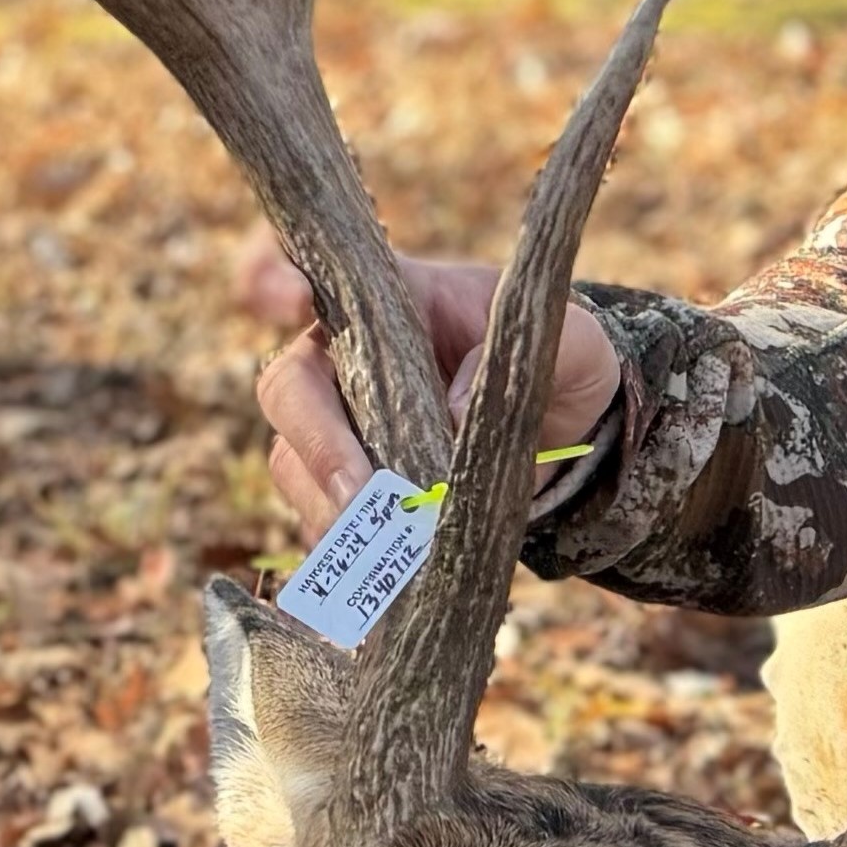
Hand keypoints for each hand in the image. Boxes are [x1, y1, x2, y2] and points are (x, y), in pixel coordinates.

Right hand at [241, 239, 620, 543]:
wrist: (571, 432)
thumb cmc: (559, 363)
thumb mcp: (571, 344)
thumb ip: (519, 358)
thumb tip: (453, 413)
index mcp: (391, 300)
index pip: (313, 270)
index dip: (275, 277)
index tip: (279, 298)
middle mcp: (345, 359)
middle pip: (288, 387)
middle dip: (316, 442)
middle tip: (360, 493)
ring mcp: (338, 427)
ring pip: (295, 464)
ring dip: (332, 508)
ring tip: (389, 545)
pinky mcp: (348, 490)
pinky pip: (321, 521)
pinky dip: (346, 552)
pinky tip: (381, 576)